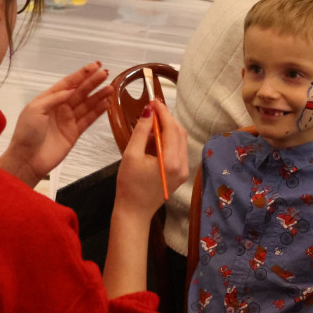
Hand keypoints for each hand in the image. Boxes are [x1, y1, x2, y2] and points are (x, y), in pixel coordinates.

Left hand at [0, 62, 113, 185]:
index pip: (68, 83)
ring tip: (111, 88)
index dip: (81, 74)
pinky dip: (98, 112)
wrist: (27, 159)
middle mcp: (60, 107)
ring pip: (87, 104)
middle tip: (106, 73)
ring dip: (99, 95)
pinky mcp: (74, 133)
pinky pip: (88, 119)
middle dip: (93, 82)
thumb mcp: (36, 109)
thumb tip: (72, 89)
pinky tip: (107, 103)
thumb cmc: (27, 133)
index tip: (95, 66)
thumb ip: (55, 97)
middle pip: (80, 92)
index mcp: (48, 99)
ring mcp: (68, 120)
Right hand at [114, 101, 188, 219]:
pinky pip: (178, 150)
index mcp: (170, 162)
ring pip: (180, 140)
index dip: (163, 112)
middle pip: (179, 132)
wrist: (134, 211)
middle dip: (166, 119)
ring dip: (168, 129)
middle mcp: (182, 166)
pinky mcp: (181, 174)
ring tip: (150, 125)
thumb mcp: (131, 155)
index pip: (171, 128)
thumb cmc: (129, 185)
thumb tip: (148, 110)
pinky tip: (154, 140)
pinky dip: (169, 141)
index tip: (153, 100)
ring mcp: (184, 171)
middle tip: (151, 110)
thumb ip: (141, 131)